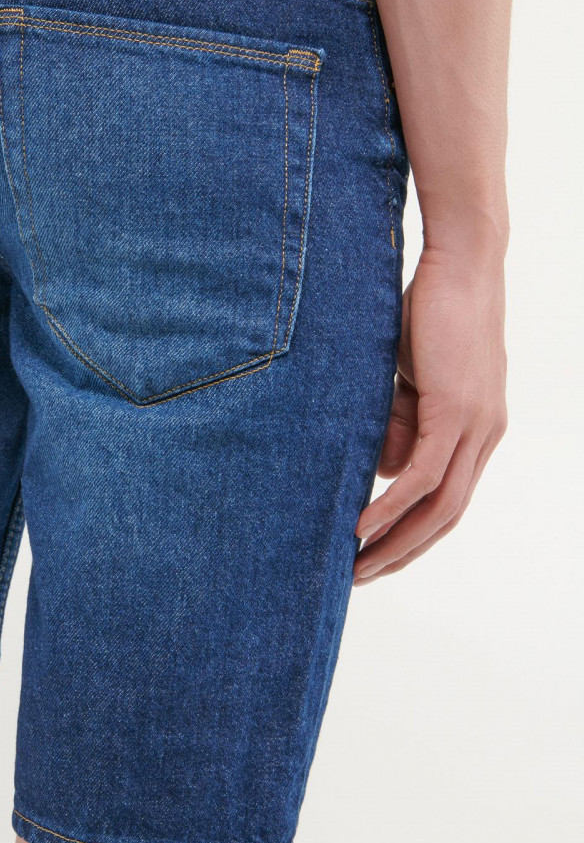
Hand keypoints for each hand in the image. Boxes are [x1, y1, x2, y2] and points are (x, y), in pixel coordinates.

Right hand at [354, 244, 506, 581]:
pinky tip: (363, 528)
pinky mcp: (455, 411)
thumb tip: (383, 470)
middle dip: (402, 552)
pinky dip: (393, 506)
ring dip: (396, 541)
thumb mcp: (410, 378)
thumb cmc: (433, 310)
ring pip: (438, 505)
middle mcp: (484, 435)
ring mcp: (475, 425)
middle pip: (446, 516)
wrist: (462, 264)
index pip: (449, 500)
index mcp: (478, 429)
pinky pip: (423, 475)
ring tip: (357, 566)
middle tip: (360, 578)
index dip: (413, 533)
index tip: (376, 555)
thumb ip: (401, 423)